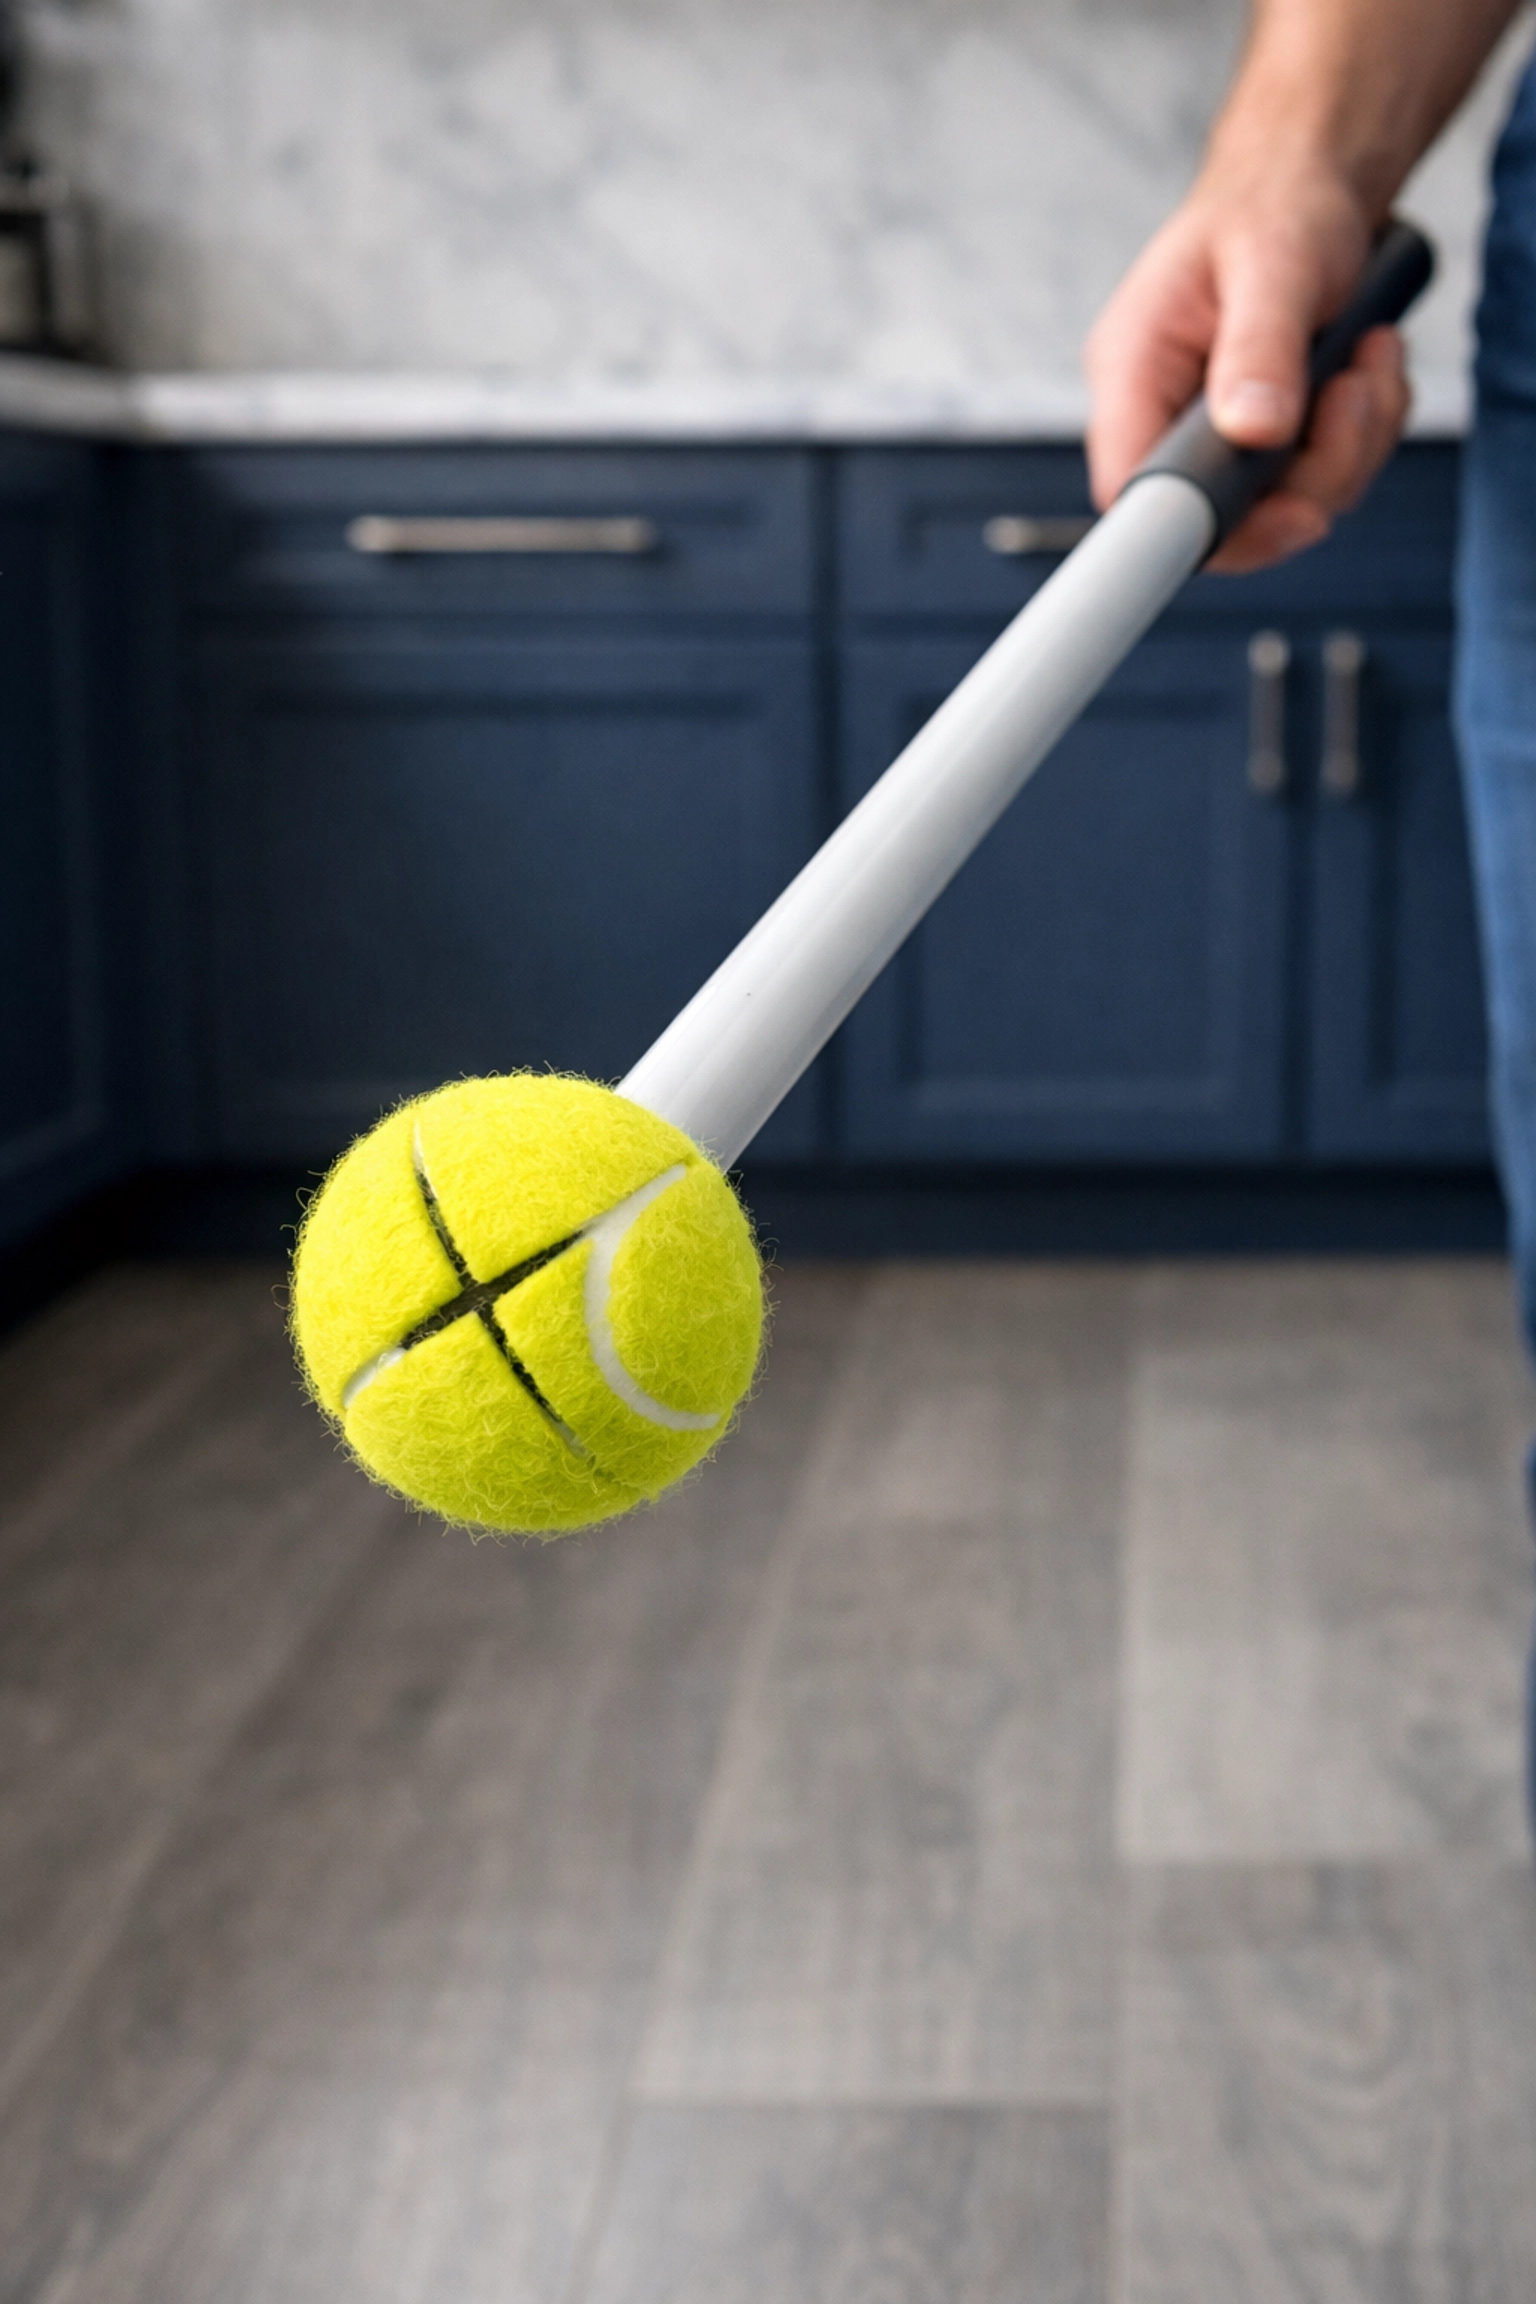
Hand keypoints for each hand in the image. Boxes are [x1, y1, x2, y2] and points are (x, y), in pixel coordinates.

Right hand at [1084, 172, 1412, 571]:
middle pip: (1224, 519)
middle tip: (1353, 393)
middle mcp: (1164, 417)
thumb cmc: (1274, 203)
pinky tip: (1368, 362)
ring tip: (1368, 356)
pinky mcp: (1265, 445)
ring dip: (1354, 444)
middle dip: (1313, 474)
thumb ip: (1259, 347)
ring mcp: (1216, 437)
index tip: (1291, 513)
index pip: (1135, 493)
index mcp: (1131, 373)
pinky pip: (1324, 478)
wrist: (1311, 180)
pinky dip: (1367, 431)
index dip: (1203, 527)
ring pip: (1287, 505)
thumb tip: (1254, 433)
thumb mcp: (1271, 259)